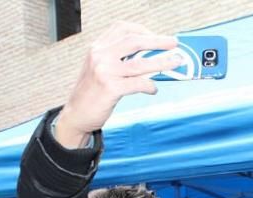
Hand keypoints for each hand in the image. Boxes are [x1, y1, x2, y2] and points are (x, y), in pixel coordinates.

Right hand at [55, 23, 178, 147]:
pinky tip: (153, 89)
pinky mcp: (110, 89)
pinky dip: (149, 86)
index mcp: (97, 47)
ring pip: (140, 63)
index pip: (122, 29)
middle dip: (157, 41)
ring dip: (162, 62)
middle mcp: (99, 56)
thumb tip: (148, 56)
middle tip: (174, 43)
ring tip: (176, 62)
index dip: (142, 30)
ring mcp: (104, 72)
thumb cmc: (91, 92)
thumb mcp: (99, 68)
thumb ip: (117, 58)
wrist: (76, 114)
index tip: (157, 36)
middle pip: (134, 41)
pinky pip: (137, 84)